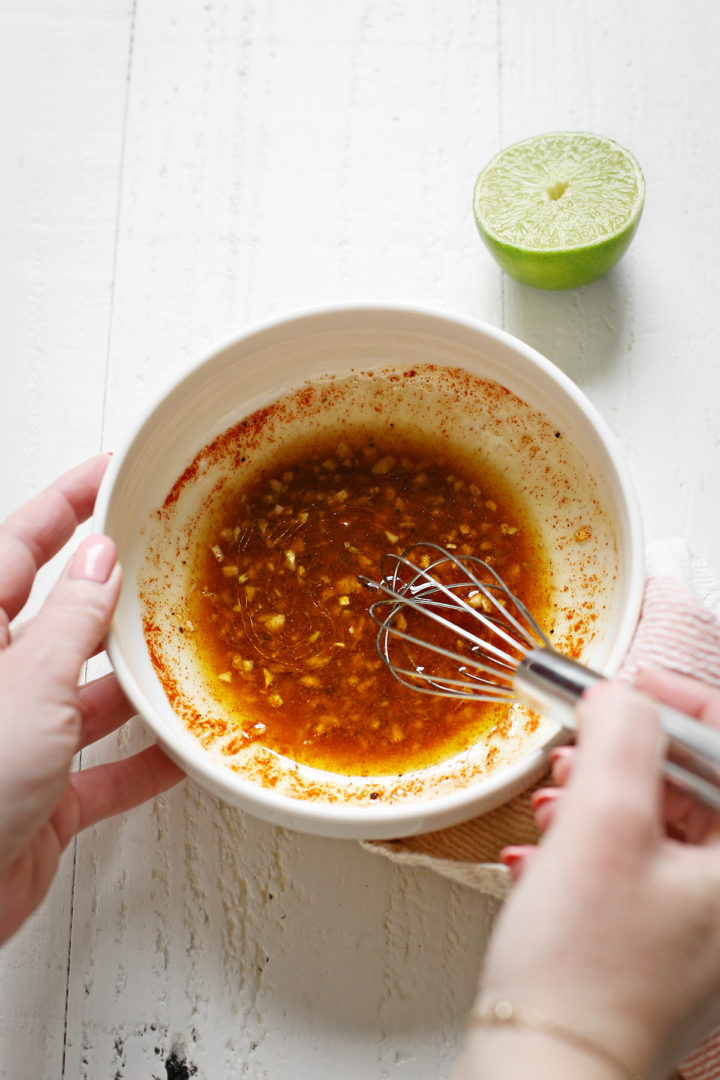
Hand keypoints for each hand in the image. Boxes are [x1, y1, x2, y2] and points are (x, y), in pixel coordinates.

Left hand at [0, 455, 183, 944]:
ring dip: (141, 683)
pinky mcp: (44, 795)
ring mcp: (22, 737)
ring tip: (191, 654)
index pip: (20, 545)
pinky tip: (185, 752)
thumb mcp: (28, 688)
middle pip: (64, 617)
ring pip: (92, 693)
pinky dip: (146, 762)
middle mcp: (0, 679)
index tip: (109, 472)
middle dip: (115, 591)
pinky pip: (107, 768)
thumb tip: (100, 561)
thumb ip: (72, 624)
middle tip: (165, 557)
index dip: (66, 503)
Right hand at [456, 672, 719, 1079]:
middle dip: (629, 758)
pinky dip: (589, 850)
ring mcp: (702, 931)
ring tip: (554, 807)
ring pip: (661, 828)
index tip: (635, 684)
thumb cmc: (584, 972)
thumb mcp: (602, 824)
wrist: (546, 1071)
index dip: (686, 703)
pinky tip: (544, 857)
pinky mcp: (661, 950)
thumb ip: (621, 736)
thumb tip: (620, 697)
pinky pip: (635, 871)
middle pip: (696, 789)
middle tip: (581, 749)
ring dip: (601, 802)